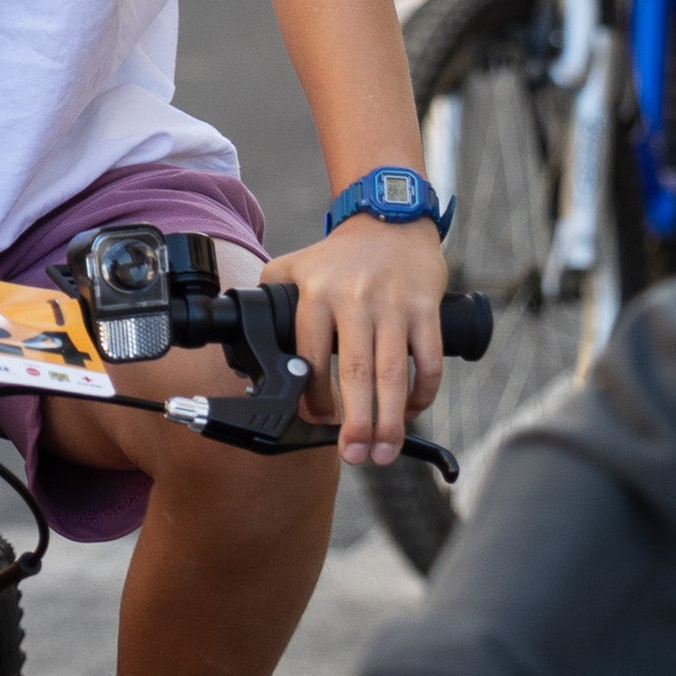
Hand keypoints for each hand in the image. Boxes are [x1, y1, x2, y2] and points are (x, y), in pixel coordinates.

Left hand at [259, 209, 445, 463]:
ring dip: (390, 420)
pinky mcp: (426, 309)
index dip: (314, 398)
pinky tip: (411, 411)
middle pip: (356, 373)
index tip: (317, 422)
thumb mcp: (293, 267)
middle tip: (355, 456)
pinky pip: (428, 360)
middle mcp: (355, 299)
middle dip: (356, 422)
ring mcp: (394, 305)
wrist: (390, 219)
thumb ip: (269, 301)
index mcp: (317, 294)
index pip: (312, 357)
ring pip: (394, 374)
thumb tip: (247, 352)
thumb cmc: (339, 256)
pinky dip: (423, 393)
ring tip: (383, 452)